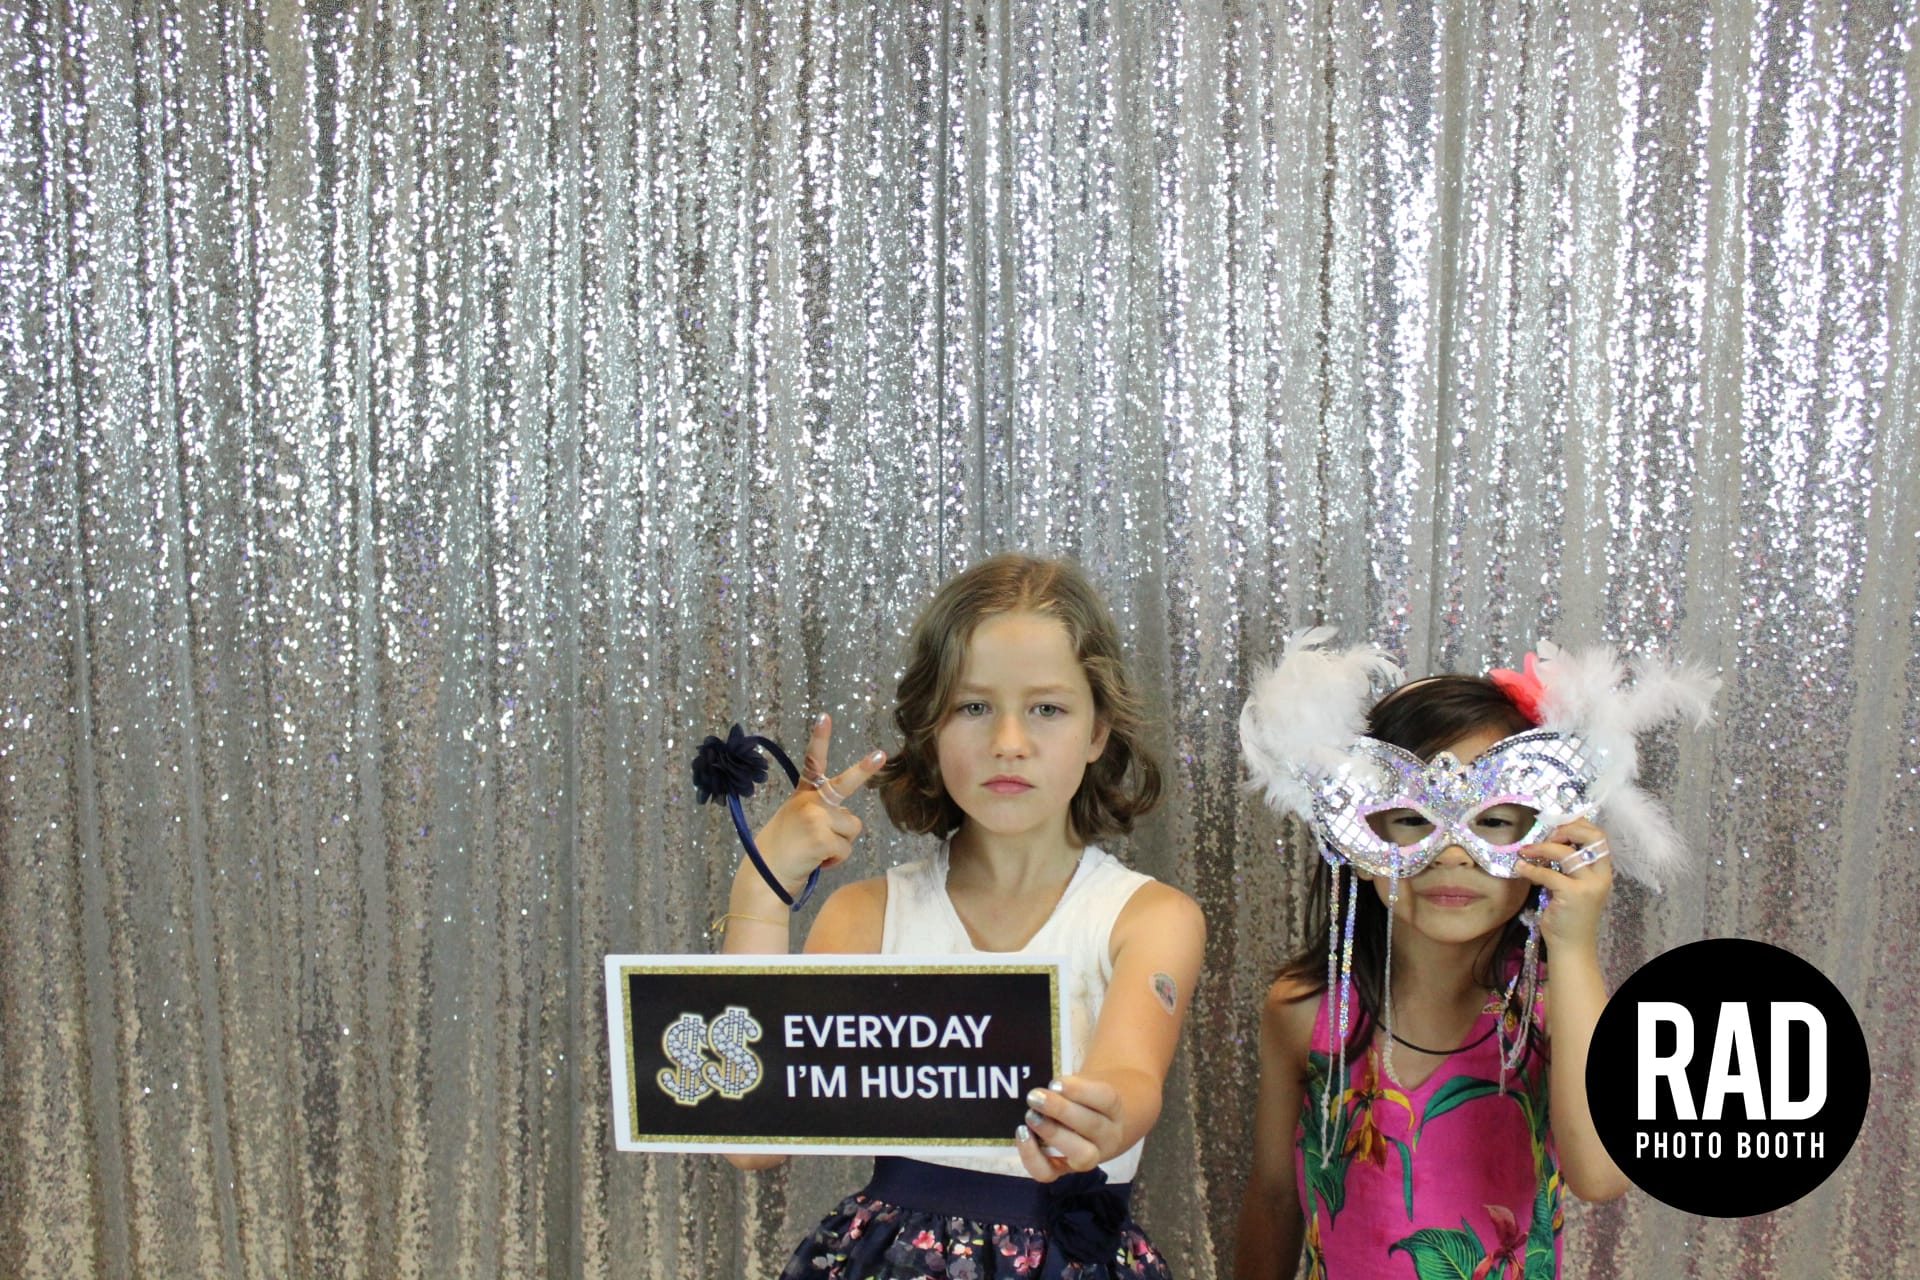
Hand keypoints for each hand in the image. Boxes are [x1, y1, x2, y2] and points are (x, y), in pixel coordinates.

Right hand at [747, 714, 885, 894]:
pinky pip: (846, 849)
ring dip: (840, 845)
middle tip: (881, 754)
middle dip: (865, 768)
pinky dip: (835, 861)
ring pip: (852, 828)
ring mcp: (814, 817)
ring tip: (815, 852)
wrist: (763, 878)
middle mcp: (808, 801)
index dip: (819, 738)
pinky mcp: (820, 836)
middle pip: (845, 785)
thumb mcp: (796, 823)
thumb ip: (820, 814)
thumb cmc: (781, 854)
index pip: (812, 762)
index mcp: (802, 795)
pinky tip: (815, 862)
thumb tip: (847, 821)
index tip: (825, 716)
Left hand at [1014, 1075, 1124, 1181]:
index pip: (1106, 1098)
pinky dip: (1033, 1157)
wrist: (1104, 1126)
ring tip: (1031, 1116)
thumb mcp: (1090, 1083)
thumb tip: (1048, 1085)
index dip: (1079, 1091)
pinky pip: (1049, 1173)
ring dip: (1053, 1134)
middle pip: (1092, 1126)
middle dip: (1060, 1111)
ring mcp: (1090, 1157)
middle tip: (1035, 1096)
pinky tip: (1022, 1133)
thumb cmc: (1089, 1097)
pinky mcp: (1065, 1170)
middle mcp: (1109, 1136)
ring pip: (1080, 1154)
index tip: (1055, 1083)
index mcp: (1116, 1109)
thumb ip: (1073, 1083)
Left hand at [1508, 818, 1613, 951]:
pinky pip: (1548, 874)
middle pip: (1592, 838)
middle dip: (1566, 830)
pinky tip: (1521, 868)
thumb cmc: (1569, 913)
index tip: (1556, 825)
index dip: (1578, 825)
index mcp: (1602, 871)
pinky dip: (1531, 869)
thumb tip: (1549, 838)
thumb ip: (1569, 864)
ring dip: (1542, 848)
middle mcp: (1601, 876)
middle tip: (1546, 835)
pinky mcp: (1573, 895)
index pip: (1599, 837)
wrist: (1572, 945)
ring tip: (1525, 851)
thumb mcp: (1574, 884)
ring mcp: (1589, 886)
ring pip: (1567, 853)